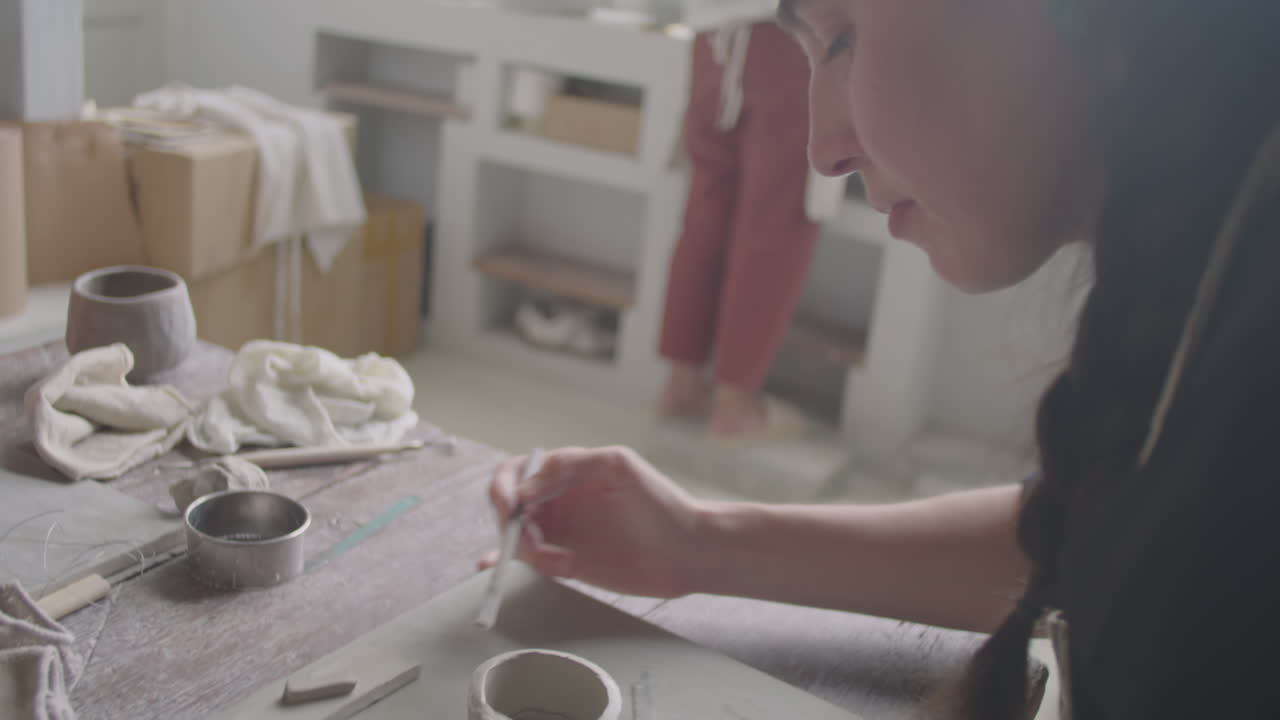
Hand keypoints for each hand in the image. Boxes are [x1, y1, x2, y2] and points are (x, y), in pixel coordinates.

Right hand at [483, 446, 704, 597]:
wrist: (688, 551)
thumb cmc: (660, 503)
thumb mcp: (617, 466)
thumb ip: (570, 465)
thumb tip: (525, 489)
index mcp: (565, 471)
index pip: (516, 472)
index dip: (504, 487)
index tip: (511, 506)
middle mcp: (557, 500)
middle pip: (509, 507)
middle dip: (512, 524)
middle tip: (534, 541)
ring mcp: (560, 532)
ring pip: (517, 537)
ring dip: (526, 550)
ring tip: (560, 561)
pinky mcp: (565, 561)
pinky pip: (532, 561)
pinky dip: (519, 563)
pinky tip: (521, 566)